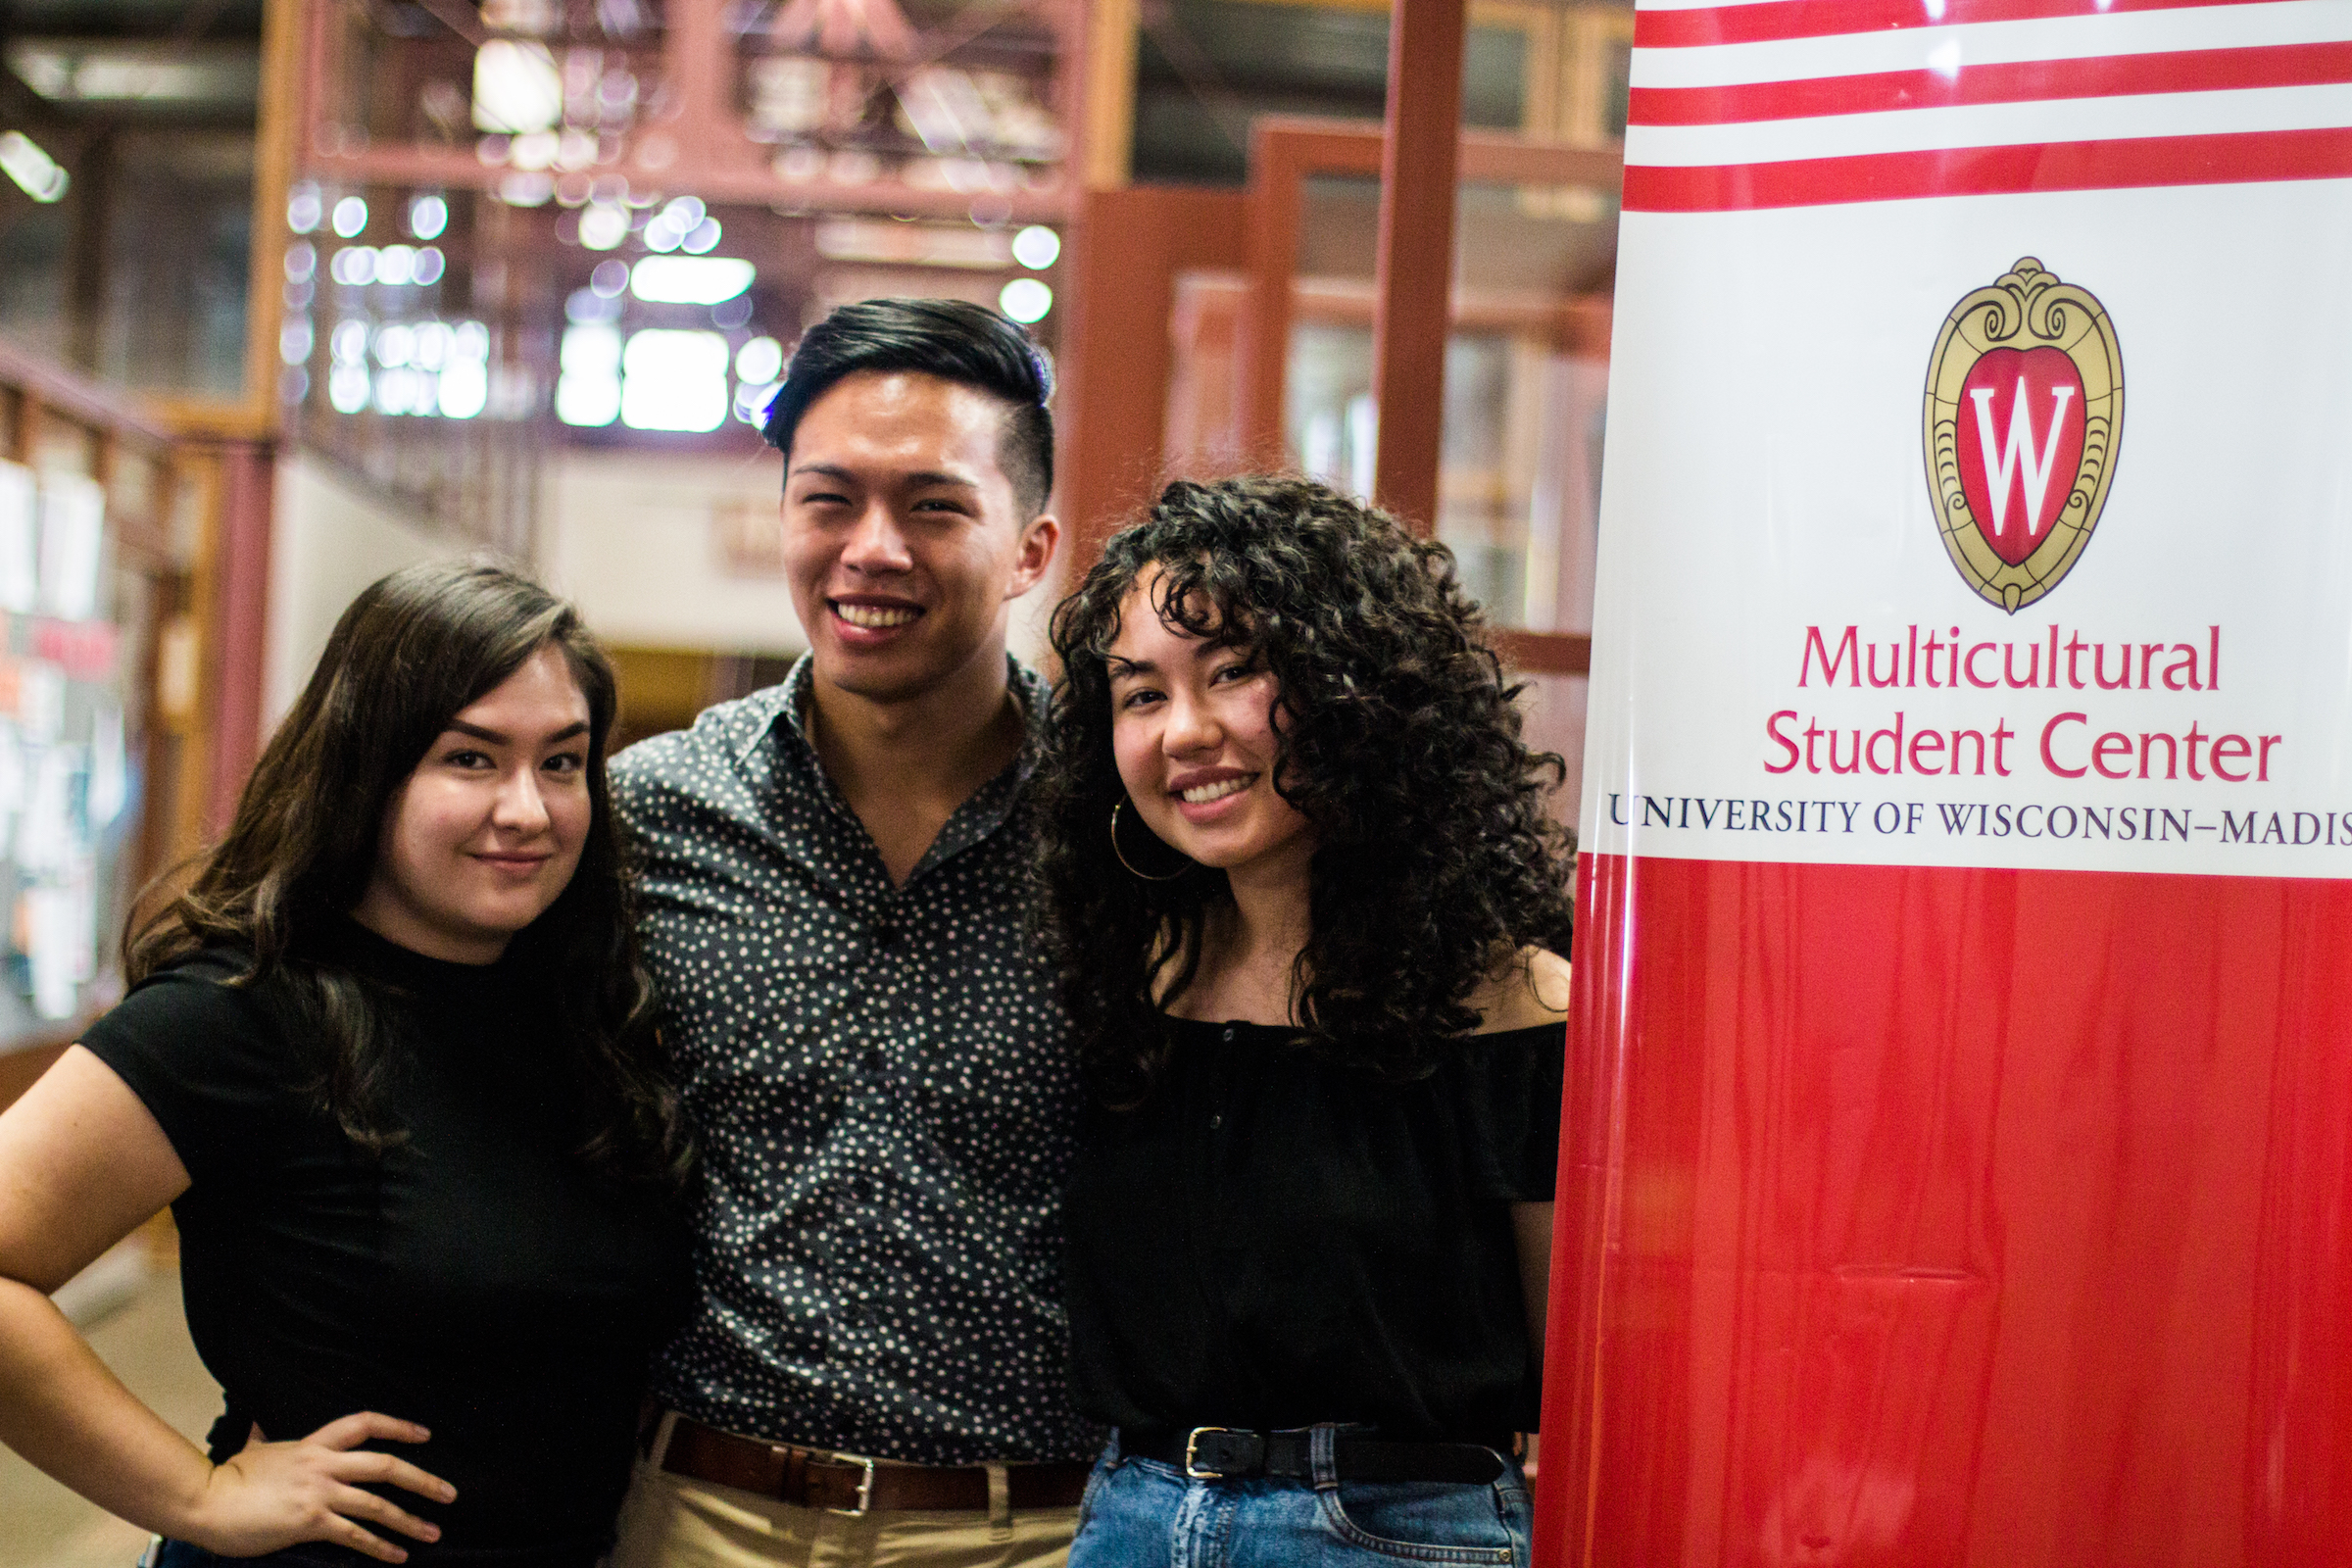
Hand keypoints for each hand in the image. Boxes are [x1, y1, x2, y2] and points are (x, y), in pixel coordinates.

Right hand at [179, 1412, 455, 1563]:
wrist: (205, 1501)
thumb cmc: (227, 1479)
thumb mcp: (257, 1451)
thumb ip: (269, 1440)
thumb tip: (262, 1429)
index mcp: (314, 1444)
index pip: (365, 1424)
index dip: (400, 1427)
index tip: (425, 1435)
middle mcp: (323, 1464)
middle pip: (386, 1466)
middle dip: (423, 1480)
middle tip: (449, 1493)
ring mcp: (319, 1492)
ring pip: (378, 1504)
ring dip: (410, 1521)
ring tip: (434, 1532)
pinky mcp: (311, 1522)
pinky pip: (355, 1535)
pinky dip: (381, 1546)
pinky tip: (398, 1555)